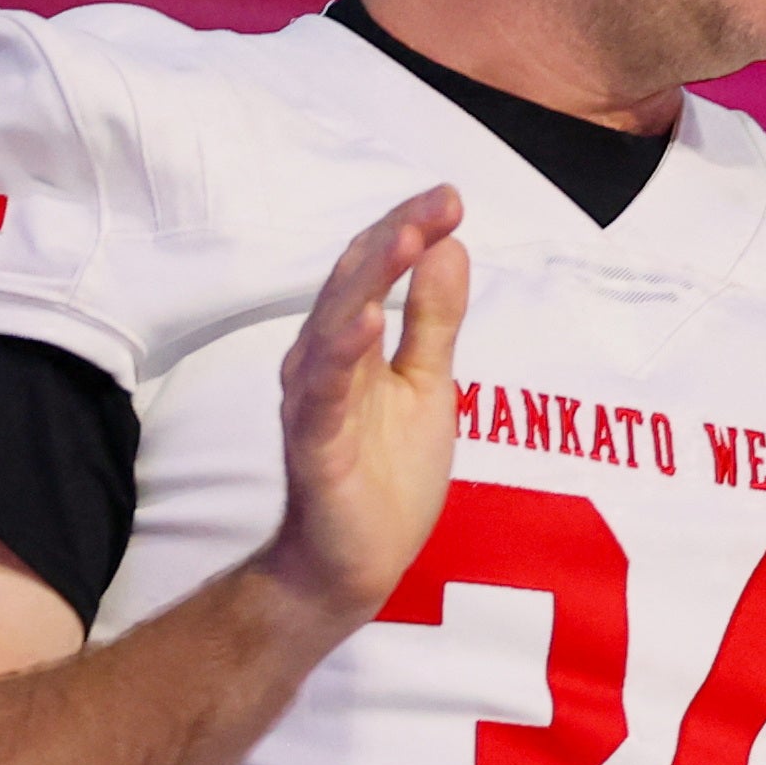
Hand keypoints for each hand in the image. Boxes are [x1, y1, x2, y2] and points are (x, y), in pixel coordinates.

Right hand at [253, 187, 469, 622]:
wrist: (357, 566)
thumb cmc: (385, 476)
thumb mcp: (428, 383)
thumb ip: (433, 319)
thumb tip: (450, 244)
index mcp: (349, 341)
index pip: (374, 267)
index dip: (410, 228)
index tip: (452, 198)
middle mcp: (322, 361)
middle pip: (351, 282)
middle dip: (395, 238)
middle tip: (440, 203)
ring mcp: (314, 403)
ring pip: (333, 326)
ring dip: (369, 280)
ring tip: (406, 240)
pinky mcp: (313, 448)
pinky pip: (323, 396)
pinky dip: (341, 355)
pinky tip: (366, 322)